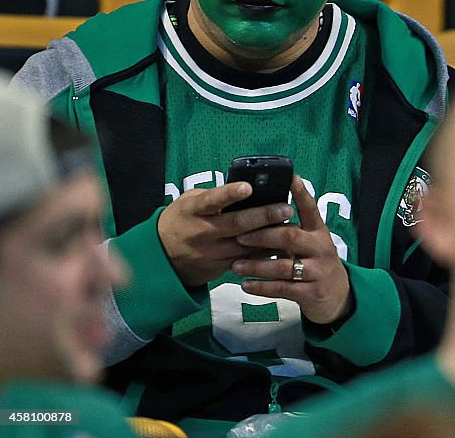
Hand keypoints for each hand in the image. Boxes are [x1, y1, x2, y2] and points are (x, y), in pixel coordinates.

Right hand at [158, 182, 293, 286]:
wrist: (162, 255)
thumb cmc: (184, 218)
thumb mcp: (191, 202)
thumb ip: (215, 197)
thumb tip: (250, 189)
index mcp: (193, 210)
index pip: (211, 200)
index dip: (229, 194)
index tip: (248, 187)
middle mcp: (201, 232)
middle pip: (235, 225)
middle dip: (263, 216)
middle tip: (285, 209)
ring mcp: (210, 253)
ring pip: (245, 245)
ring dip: (270, 237)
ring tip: (291, 226)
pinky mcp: (218, 268)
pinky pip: (245, 260)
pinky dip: (263, 253)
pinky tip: (282, 246)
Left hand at [232, 176, 350, 324]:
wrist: (338, 295)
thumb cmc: (315, 263)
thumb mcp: (310, 243)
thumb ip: (290, 231)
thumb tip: (258, 214)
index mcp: (319, 232)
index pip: (310, 208)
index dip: (300, 193)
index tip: (290, 177)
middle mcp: (320, 248)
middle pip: (290, 236)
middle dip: (263, 235)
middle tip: (240, 235)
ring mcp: (317, 271)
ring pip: (283, 266)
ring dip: (256, 265)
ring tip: (235, 265)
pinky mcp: (311, 292)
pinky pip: (282, 289)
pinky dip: (262, 287)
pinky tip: (246, 284)